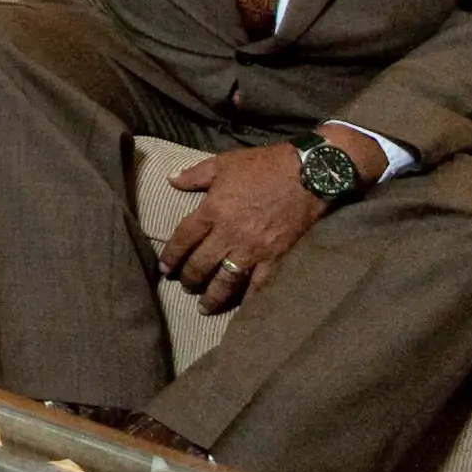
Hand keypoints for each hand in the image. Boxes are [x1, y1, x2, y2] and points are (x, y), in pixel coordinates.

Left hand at [159, 132, 372, 314]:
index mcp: (212, 211)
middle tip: (184, 287)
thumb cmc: (263, 166)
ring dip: (213, 296)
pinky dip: (248, 299)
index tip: (164, 268)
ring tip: (204, 307)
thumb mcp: (223, 163)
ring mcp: (253, 250)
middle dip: (189, 279)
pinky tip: (240, 308)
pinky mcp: (275, 258)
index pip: (184, 238)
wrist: (307, 174)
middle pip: (201, 264)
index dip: (172, 255)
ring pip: (226, 280)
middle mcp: (229, 235)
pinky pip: (259, 285)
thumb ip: (195, 175)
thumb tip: (170, 180)